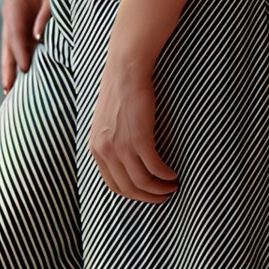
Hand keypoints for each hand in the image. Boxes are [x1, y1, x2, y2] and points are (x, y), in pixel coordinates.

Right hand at [0, 0, 46, 89]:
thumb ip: (45, 15)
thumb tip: (37, 39)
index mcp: (14, 2)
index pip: (14, 32)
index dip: (19, 52)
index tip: (25, 69)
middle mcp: (11, 14)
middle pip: (8, 44)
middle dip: (8, 67)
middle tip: (7, 88)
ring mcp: (15, 22)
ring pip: (11, 49)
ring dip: (12, 68)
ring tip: (10, 91)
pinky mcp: (23, 28)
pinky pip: (20, 48)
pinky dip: (21, 62)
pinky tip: (21, 79)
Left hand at [87, 36, 175, 200]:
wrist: (125, 70)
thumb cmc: (119, 93)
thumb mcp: (105, 123)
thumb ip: (109, 143)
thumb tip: (123, 162)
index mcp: (95, 149)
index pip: (113, 185)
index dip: (133, 194)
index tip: (147, 194)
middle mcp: (104, 151)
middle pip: (128, 189)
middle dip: (148, 197)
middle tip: (164, 195)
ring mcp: (121, 146)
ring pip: (142, 182)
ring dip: (160, 189)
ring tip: (172, 186)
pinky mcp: (138, 138)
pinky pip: (154, 167)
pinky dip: (166, 174)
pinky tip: (173, 173)